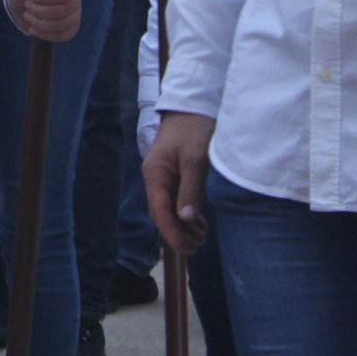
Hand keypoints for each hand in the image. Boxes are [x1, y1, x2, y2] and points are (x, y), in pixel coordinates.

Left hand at [5, 0, 82, 41]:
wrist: (25, 3)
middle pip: (63, 10)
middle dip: (40, 11)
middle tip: (27, 6)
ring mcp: (76, 14)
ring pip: (63, 25)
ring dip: (40, 23)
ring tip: (27, 16)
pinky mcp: (72, 28)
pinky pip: (64, 35)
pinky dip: (46, 34)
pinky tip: (33, 29)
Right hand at [143, 110, 214, 254]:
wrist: (193, 107)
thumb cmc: (193, 129)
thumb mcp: (195, 159)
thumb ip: (190, 189)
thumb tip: (185, 219)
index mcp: (155, 173)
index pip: (159, 211)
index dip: (171, 232)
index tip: (186, 248)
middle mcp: (155, 178)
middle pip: (162, 213)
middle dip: (178, 232)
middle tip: (198, 246)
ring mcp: (164, 178)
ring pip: (169, 210)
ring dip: (183, 226)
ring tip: (201, 238)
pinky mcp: (174, 176)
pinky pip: (176, 201)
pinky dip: (186, 215)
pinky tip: (199, 224)